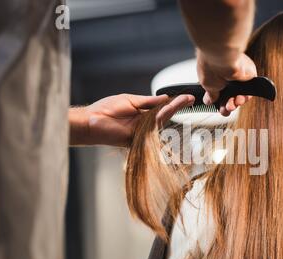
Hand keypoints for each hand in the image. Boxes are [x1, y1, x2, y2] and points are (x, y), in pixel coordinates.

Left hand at [69, 93, 194, 146]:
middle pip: (165, 114)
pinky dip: (162, 116)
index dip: (173, 102)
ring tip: (185, 100)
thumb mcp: (130, 100)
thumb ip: (148, 101)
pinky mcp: (139, 137)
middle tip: (191, 99)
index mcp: (142, 113)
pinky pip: (153, 126)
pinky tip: (170, 108)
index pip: (161, 107)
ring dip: (173, 109)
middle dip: (178, 105)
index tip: (186, 97)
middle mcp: (144, 123)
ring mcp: (143, 131)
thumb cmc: (106, 110)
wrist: (91, 121)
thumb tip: (165, 99)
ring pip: (161, 119)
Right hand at [196, 50, 256, 115]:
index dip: (218, 101)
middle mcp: (226, 73)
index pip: (218, 90)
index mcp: (214, 74)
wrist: (224, 56)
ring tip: (231, 106)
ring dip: (235, 102)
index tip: (218, 108)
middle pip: (229, 94)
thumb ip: (210, 95)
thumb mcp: (207, 85)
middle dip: (227, 104)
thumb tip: (208, 100)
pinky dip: (244, 97)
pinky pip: (248, 90)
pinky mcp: (249, 74)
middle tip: (225, 110)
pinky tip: (239, 99)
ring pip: (239, 93)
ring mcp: (237, 74)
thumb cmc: (212, 66)